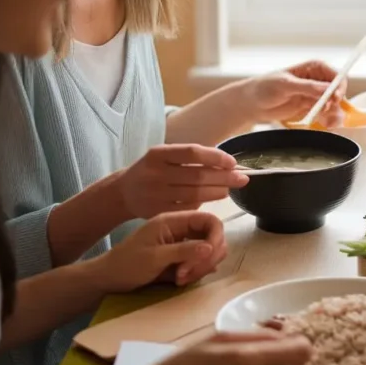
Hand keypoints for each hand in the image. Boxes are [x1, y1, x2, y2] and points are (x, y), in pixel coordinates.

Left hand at [95, 211, 226, 291]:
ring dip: (201, 267)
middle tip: (187, 274)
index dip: (216, 237)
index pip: (210, 220)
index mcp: (174, 221)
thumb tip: (212, 247)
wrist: (110, 279)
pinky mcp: (182, 258)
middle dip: (207, 257)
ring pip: (209, 252)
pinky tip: (182, 281)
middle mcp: (182, 230)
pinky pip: (200, 262)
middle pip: (213, 237)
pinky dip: (197, 272)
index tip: (208, 256)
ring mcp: (183, 244)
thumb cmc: (128, 264)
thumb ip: (184, 251)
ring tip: (181, 279)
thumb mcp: (155, 257)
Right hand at [117, 145, 247, 218]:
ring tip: (229, 189)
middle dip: (224, 177)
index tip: (233, 162)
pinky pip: (186, 208)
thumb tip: (227, 163)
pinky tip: (212, 199)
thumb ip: (189, 158)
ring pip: (194, 194)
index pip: (192, 153)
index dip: (215, 157)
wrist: (123, 192)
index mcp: (158, 154)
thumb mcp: (164, 157)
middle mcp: (155, 173)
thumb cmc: (152, 171)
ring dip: (217, 192)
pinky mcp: (157, 211)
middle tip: (243, 178)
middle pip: (197, 175)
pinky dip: (202, 205)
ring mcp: (155, 194)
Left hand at [243, 60, 345, 126]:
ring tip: (328, 123)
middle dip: (336, 103)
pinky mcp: (311, 109)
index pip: (336, 75)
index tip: (335, 98)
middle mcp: (318, 81)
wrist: (252, 104)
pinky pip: (326, 115)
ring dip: (334, 114)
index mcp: (314, 68)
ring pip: (334, 105)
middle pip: (338, 92)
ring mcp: (315, 96)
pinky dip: (328, 121)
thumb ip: (307, 87)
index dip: (339, 86)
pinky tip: (325, 125)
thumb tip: (327, 89)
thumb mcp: (285, 85)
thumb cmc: (265, 87)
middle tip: (327, 112)